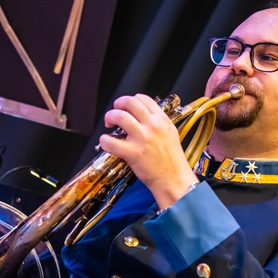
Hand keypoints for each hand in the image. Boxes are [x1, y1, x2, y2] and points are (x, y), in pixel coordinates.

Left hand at [99, 94, 198, 210]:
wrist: (174, 179)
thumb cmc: (173, 160)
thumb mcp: (170, 133)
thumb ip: (157, 123)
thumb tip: (142, 116)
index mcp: (162, 120)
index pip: (143, 98)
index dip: (130, 100)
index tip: (126, 106)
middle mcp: (153, 126)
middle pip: (130, 103)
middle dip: (118, 104)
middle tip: (114, 113)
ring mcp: (142, 138)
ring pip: (119, 116)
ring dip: (110, 117)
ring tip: (109, 125)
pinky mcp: (133, 153)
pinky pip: (111, 142)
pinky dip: (104, 140)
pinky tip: (106, 142)